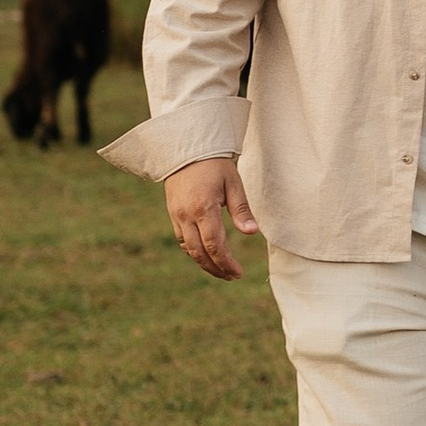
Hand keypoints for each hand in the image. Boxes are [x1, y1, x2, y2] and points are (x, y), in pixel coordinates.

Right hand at [167, 157, 258, 280]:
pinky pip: (182, 239)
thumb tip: (252, 232)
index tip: (239, 273)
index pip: (214, 244)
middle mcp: (186, 215)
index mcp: (203, 208)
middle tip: (232, 276)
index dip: (226, 262)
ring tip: (222, 270)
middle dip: (216, 268)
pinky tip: (206, 254)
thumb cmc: (215, 164)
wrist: (186, 149)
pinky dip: (194, 250)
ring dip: (204, 263)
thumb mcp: (233, 183)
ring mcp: (176, 215)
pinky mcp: (173, 213)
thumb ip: (241, 209)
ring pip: (188, 249)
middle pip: (199, 252)